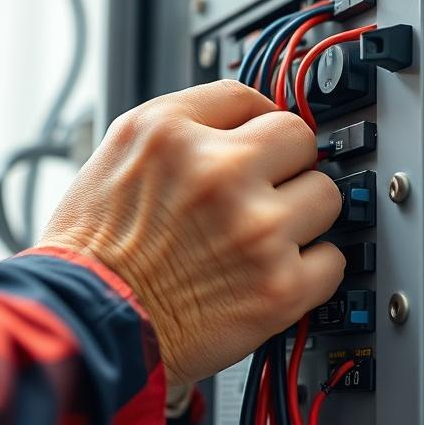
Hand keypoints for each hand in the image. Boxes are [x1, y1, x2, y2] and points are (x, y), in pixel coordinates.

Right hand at [40, 80, 345, 386]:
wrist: (91, 326)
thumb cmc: (95, 249)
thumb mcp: (118, 151)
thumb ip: (183, 124)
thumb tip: (243, 117)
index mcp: (172, 135)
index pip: (249, 98)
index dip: (253, 123)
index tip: (258, 142)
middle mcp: (218, 174)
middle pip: (299, 139)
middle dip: (282, 165)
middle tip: (257, 193)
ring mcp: (255, 230)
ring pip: (325, 196)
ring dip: (301, 216)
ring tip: (260, 237)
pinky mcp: (279, 287)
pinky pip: (332, 259)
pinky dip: (309, 270)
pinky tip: (269, 273)